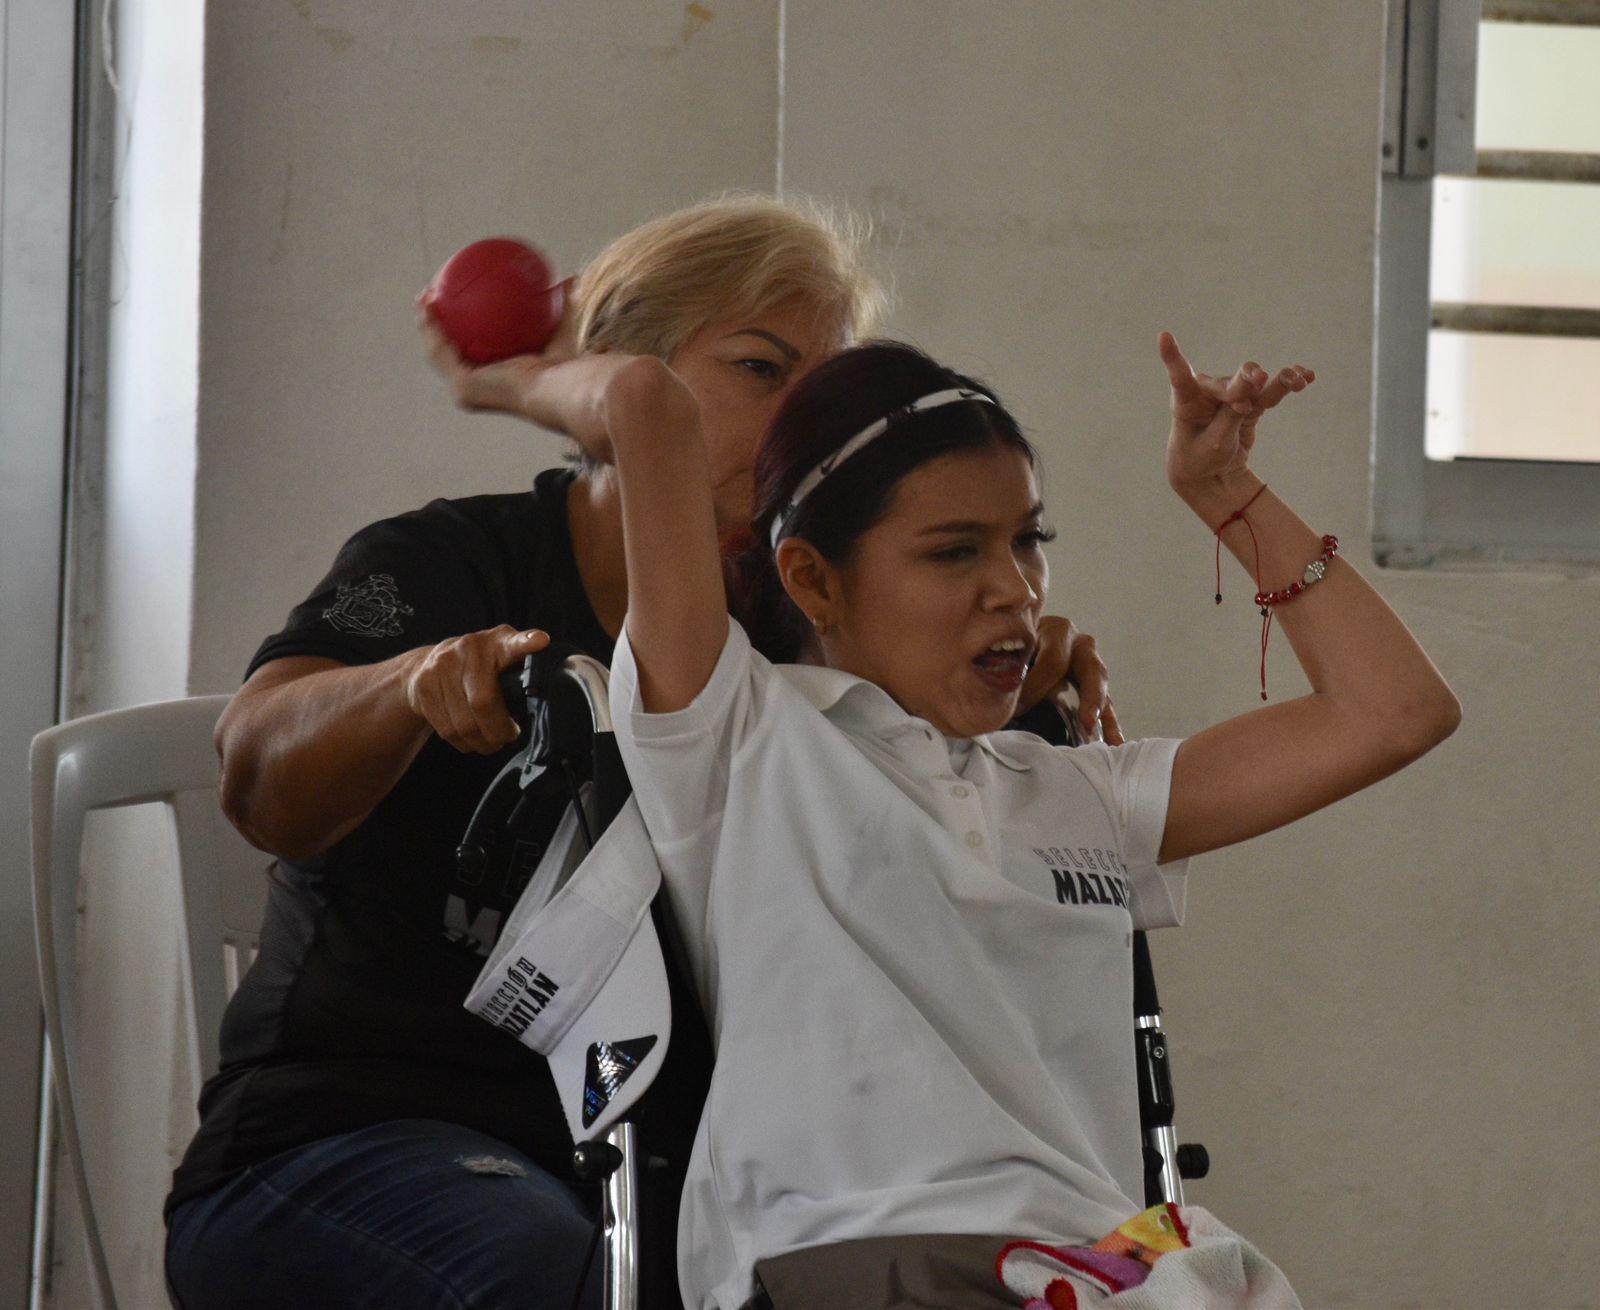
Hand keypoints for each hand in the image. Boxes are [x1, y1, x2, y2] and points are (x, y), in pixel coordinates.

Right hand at [401, 625, 549, 753]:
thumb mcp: (502, 659)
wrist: (426, 664)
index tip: (540, 642)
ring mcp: (442, 666)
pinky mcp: (424, 686)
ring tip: (491, 741)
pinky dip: (463, 742)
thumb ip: (523, 671)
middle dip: (498, 730)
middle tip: (508, 737)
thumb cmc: (478, 666)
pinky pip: (446, 729)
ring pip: (463, 723)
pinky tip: (471, 738)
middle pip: (483, 702)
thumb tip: (546, 700)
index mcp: (498, 642)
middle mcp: (468, 649)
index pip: (513, 642)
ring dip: (482, 741)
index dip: (526, 643)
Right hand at [416, 277, 579, 418]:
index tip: (461, 306)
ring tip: (422, 298)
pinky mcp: (463, 387)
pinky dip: (431, 328)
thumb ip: (562, 306)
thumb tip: (570, 278)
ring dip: (427, 326)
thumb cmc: (566, 368)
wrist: (558, 390)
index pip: (476, 354)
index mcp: (498, 380)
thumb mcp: (563, 329)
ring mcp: (468, 391)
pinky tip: (427, 305)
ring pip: (439, 354)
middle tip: (435, 300)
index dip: (464, 331)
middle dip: (437, 328)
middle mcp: (479, 389)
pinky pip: (442, 352)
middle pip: (450, 355)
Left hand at [1017, 615, 1123, 744]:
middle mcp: (1079, 644)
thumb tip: (1001, 703)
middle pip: (1091, 669)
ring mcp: (1090, 664)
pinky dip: (1108, 724)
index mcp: (1056, 631)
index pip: (1053, 659)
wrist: (1017, 641)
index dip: (1036, 686)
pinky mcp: (1094, 685)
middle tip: (1087, 722)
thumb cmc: (1012, 647)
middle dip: (1090, 698)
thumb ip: (1010, 670)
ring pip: (1102, 689)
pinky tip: (1114, 743)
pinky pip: (1105, 703)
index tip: (1017, 710)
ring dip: (1104, 715)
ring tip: (1111, 741)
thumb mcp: (1012, 651)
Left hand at [1158, 331, 1312, 495]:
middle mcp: (1207, 393)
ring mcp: (1230, 396)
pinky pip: (1268, 393)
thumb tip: (1250, 393)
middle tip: (1259, 378)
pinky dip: (1286, 385)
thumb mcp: (1213, 444)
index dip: (1172, 356)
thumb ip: (1229, 417)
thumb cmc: (1199, 460)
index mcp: (1185, 402)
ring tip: (1296, 379)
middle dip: (1245, 381)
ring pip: (1254, 385)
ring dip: (1276, 381)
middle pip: (1229, 382)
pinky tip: (1306, 376)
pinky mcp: (1249, 403)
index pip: (1179, 377)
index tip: (1163, 336)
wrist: (1211, 474)